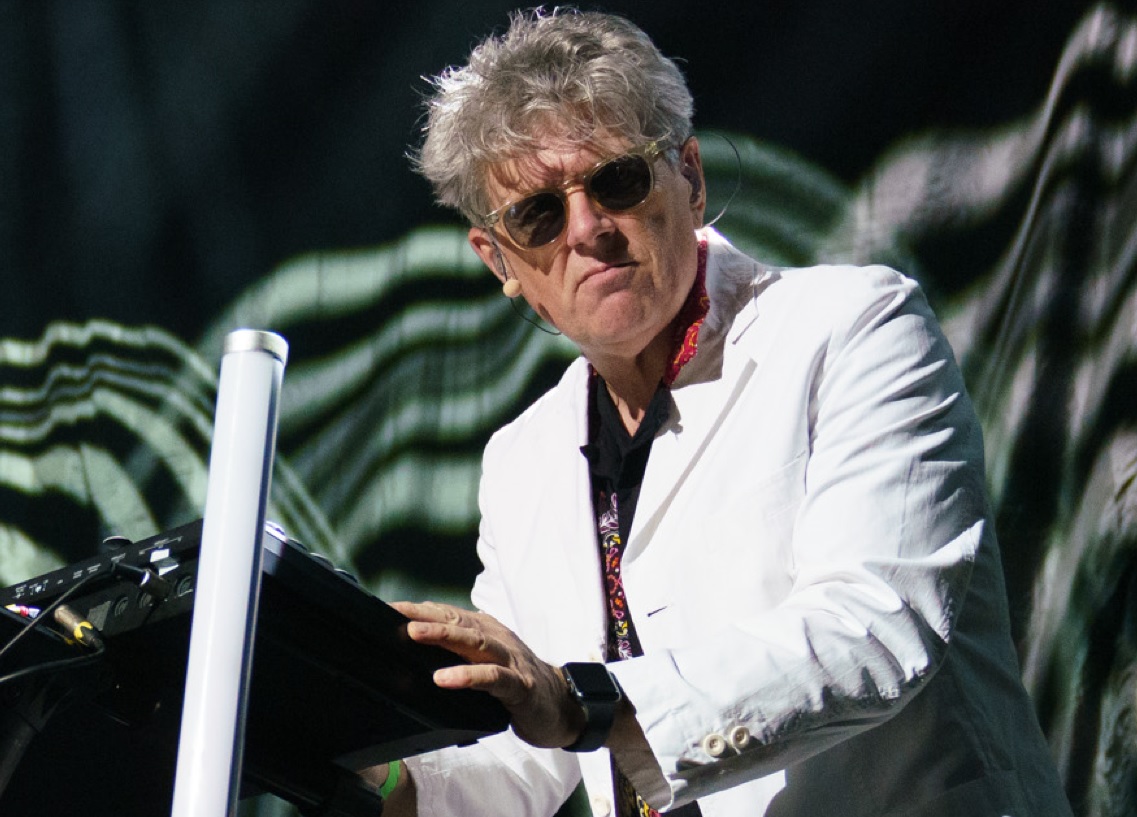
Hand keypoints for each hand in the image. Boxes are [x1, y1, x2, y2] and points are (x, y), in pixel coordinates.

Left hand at [391, 600, 585, 748]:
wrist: (561, 705)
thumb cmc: (517, 682)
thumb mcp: (485, 661)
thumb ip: (459, 651)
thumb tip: (418, 645)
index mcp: (486, 631)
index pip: (448, 613)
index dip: (418, 609)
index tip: (387, 607)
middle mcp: (497, 639)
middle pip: (458, 621)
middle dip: (424, 615)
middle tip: (396, 613)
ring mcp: (510, 660)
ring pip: (475, 642)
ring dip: (443, 635)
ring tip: (414, 634)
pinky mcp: (520, 686)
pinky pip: (492, 678)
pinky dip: (468, 676)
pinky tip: (445, 679)